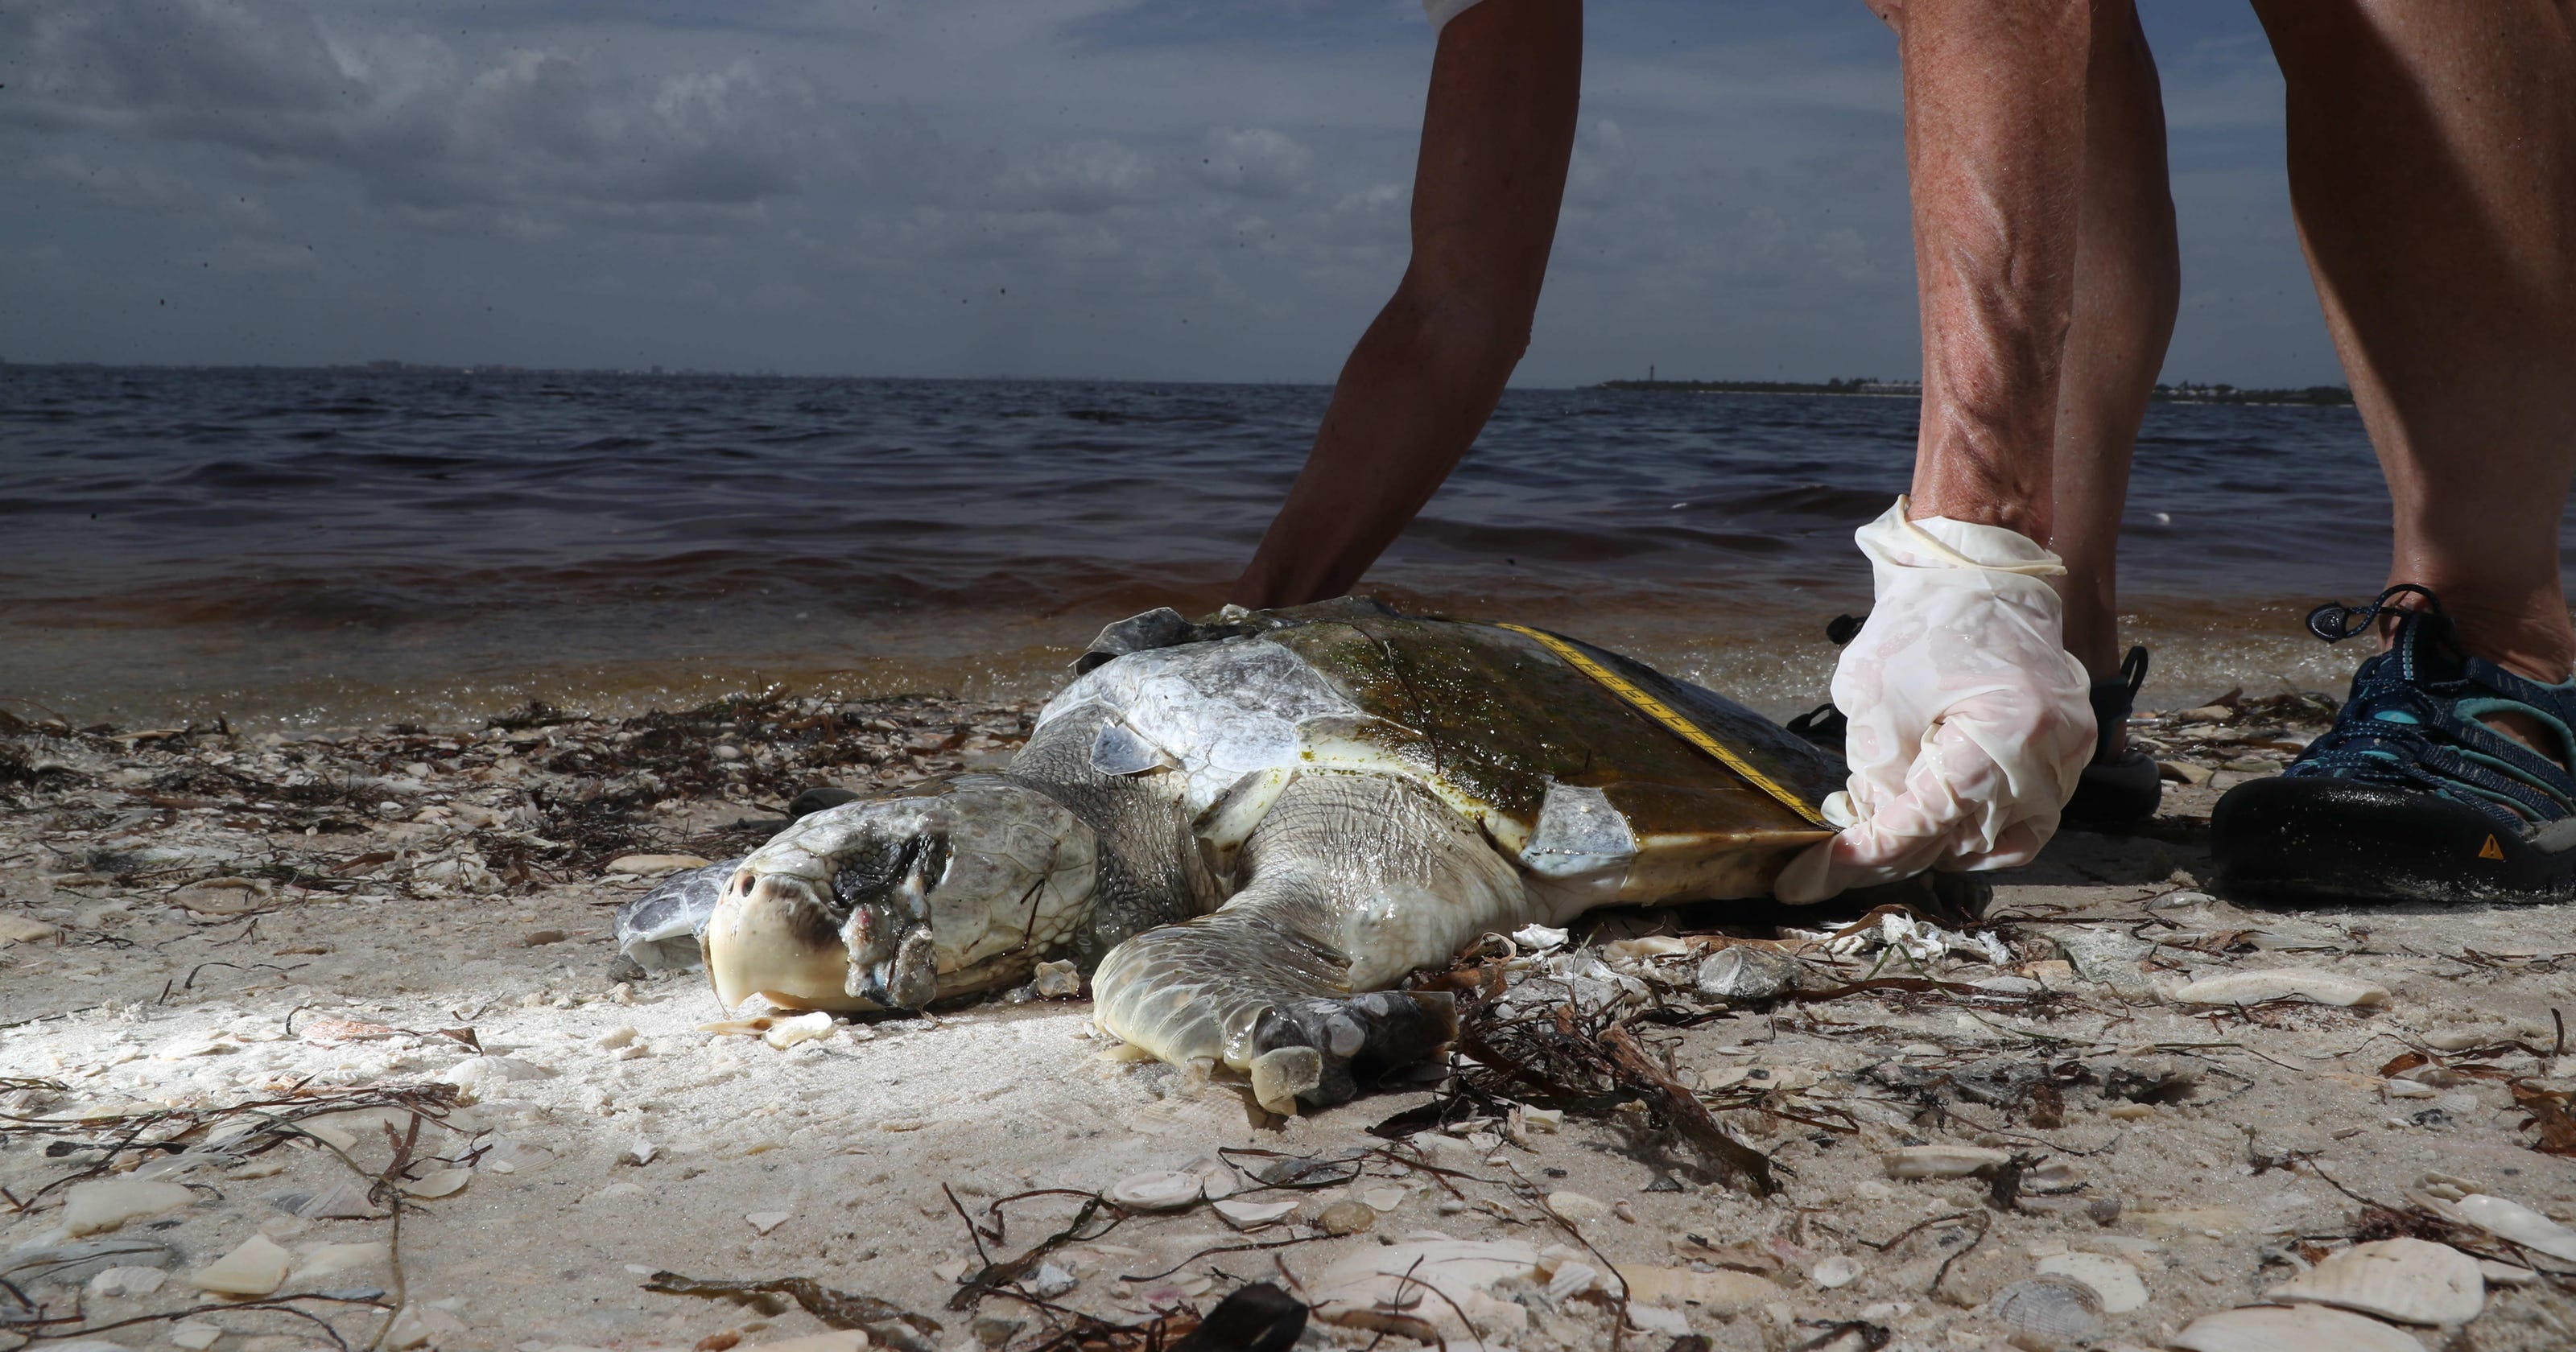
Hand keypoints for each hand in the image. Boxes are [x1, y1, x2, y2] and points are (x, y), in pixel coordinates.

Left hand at [1776, 497, 2094, 902]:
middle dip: (1897, 847)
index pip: (1922, 822)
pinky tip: (1937, 807)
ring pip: (1998, 844)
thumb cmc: (1924, 622)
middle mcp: (2051, 753)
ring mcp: (2071, 755)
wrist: (1978, 572)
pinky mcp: (2072, 752)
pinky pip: (2026, 820)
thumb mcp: (1874, 700)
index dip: (1859, 854)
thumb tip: (1872, 833)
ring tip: (1894, 814)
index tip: (1806, 879)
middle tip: (1842, 842)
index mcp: (2005, 732)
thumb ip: (1876, 777)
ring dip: (1939, 841)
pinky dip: (1978, 825)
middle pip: (1960, 842)